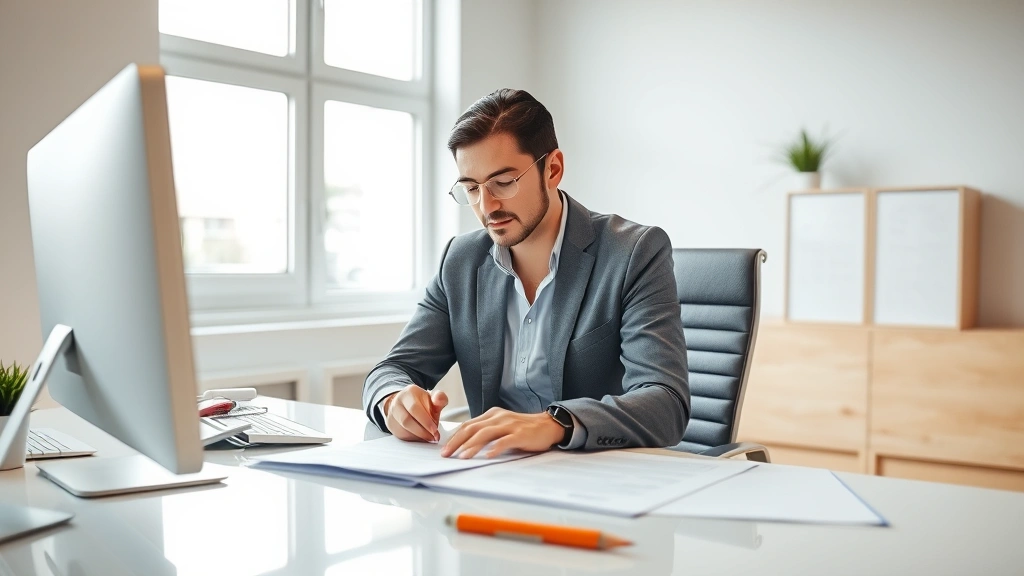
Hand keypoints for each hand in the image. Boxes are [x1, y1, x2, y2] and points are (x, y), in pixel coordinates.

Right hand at [383, 385, 447, 442]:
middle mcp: (397, 402)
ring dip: (418, 436)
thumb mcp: (433, 398)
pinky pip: (400, 435)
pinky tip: (421, 437)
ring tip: (429, 437)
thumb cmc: (423, 403)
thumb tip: (439, 399)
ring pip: (402, 429)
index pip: (414, 408)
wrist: (408, 404)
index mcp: (409, 393)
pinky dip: (413, 438)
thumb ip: (440, 398)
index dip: (425, 421)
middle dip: (422, 431)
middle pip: (406, 420)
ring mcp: (392, 414)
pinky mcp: (390, 425)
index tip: (435, 429)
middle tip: (433, 436)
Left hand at [440, 408, 563, 458]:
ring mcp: (509, 425)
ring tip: (462, 457)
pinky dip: (495, 448)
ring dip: (472, 446)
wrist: (548, 425)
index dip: (454, 437)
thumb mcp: (502, 426)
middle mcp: (498, 417)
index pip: (468, 425)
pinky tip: (488, 456)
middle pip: (472, 428)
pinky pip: (505, 441)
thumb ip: (487, 431)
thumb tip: (466, 444)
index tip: (445, 448)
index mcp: (492, 414)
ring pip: (485, 434)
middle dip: (457, 442)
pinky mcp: (520, 434)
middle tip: (446, 454)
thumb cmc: (523, 429)